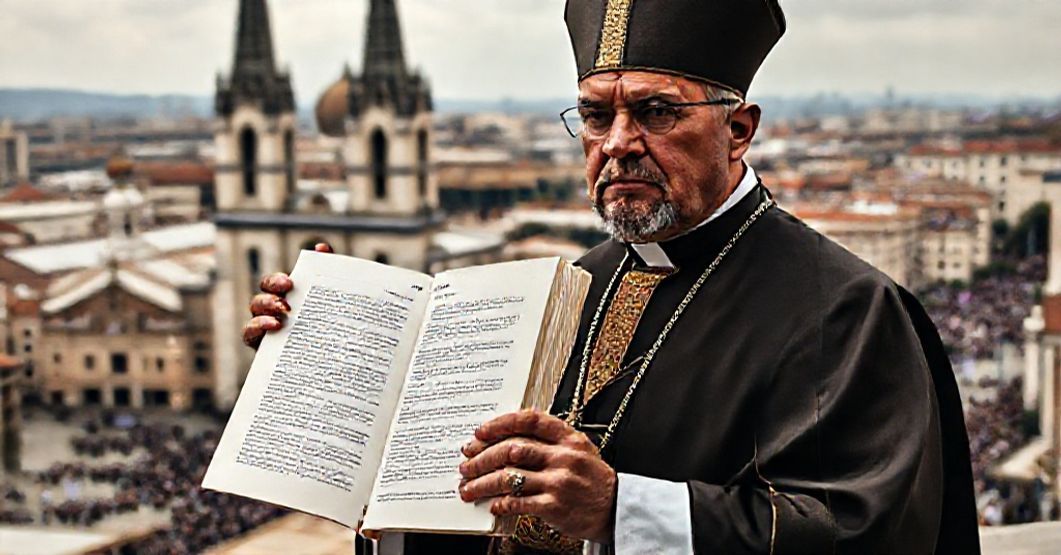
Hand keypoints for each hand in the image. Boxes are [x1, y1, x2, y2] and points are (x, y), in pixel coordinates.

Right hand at [241, 243, 332, 348]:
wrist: (332, 355)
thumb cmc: (329, 321)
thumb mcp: (332, 297)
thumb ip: (326, 272)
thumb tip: (321, 247)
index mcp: (285, 298)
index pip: (272, 283)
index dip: (276, 281)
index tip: (290, 283)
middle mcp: (271, 312)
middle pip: (260, 299)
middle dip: (270, 299)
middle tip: (286, 305)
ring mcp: (266, 330)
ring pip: (253, 316)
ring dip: (264, 315)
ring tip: (281, 321)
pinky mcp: (264, 347)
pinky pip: (250, 335)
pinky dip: (257, 329)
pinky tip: (274, 330)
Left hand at [458, 410, 615, 543]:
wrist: (615, 507)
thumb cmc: (592, 478)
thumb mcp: (578, 449)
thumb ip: (548, 440)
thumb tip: (505, 440)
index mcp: (568, 437)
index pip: (529, 420)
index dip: (500, 424)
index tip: (480, 433)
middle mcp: (563, 456)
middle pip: (512, 450)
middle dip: (482, 458)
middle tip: (467, 465)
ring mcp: (559, 481)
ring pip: (510, 477)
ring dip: (483, 483)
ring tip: (470, 488)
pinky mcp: (555, 506)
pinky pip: (519, 502)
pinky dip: (501, 503)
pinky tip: (493, 504)